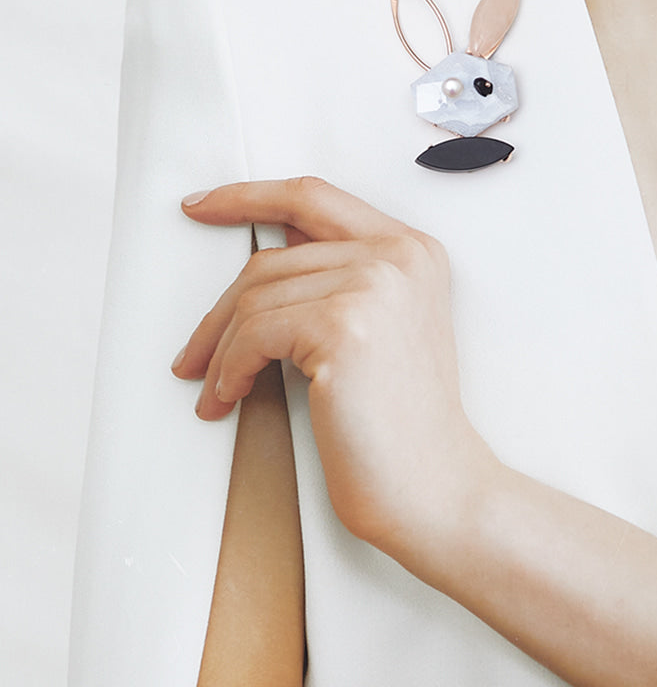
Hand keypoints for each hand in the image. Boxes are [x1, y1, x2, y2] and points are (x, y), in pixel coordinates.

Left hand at [173, 176, 497, 557]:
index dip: (246, 197)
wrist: (435, 490)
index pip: (312, 196)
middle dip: (219, 313)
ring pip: (255, 298)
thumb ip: (338, 282)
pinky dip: (229, 369)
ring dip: (220, 352)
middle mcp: (398, 255)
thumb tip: (260, 261)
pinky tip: (228, 400)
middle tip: (191, 358)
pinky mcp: (344, 326)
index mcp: (413, 250)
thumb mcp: (383, 333)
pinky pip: (254, 334)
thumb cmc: (402, 429)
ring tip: (216, 391)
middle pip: (272, 259)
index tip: (199, 208)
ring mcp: (374, 286)